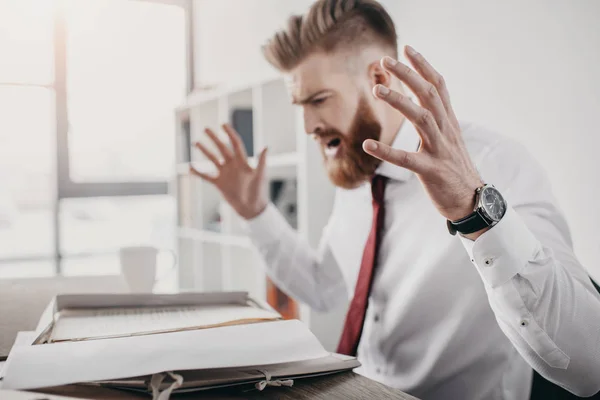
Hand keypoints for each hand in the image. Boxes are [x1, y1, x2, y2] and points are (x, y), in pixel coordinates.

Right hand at [190, 124, 267, 219]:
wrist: (251, 208)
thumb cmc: (258, 191)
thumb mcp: (260, 175)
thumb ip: (261, 161)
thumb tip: (266, 146)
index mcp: (243, 161)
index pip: (235, 143)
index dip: (230, 133)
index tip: (223, 124)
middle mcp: (233, 165)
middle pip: (222, 148)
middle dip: (214, 138)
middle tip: (205, 129)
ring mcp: (225, 174)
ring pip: (213, 159)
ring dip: (205, 151)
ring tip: (196, 142)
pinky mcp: (219, 183)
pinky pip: (206, 176)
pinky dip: (198, 172)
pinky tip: (190, 167)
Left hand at [363, 46, 485, 236]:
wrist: (471, 201)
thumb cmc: (455, 169)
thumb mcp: (450, 138)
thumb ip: (438, 118)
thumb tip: (425, 100)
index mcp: (449, 122)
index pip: (438, 87)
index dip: (424, 66)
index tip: (407, 49)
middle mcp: (446, 131)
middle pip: (428, 95)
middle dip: (408, 75)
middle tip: (386, 60)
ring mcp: (439, 150)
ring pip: (421, 119)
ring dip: (398, 101)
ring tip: (376, 89)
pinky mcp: (431, 171)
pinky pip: (407, 160)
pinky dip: (387, 152)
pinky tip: (368, 145)